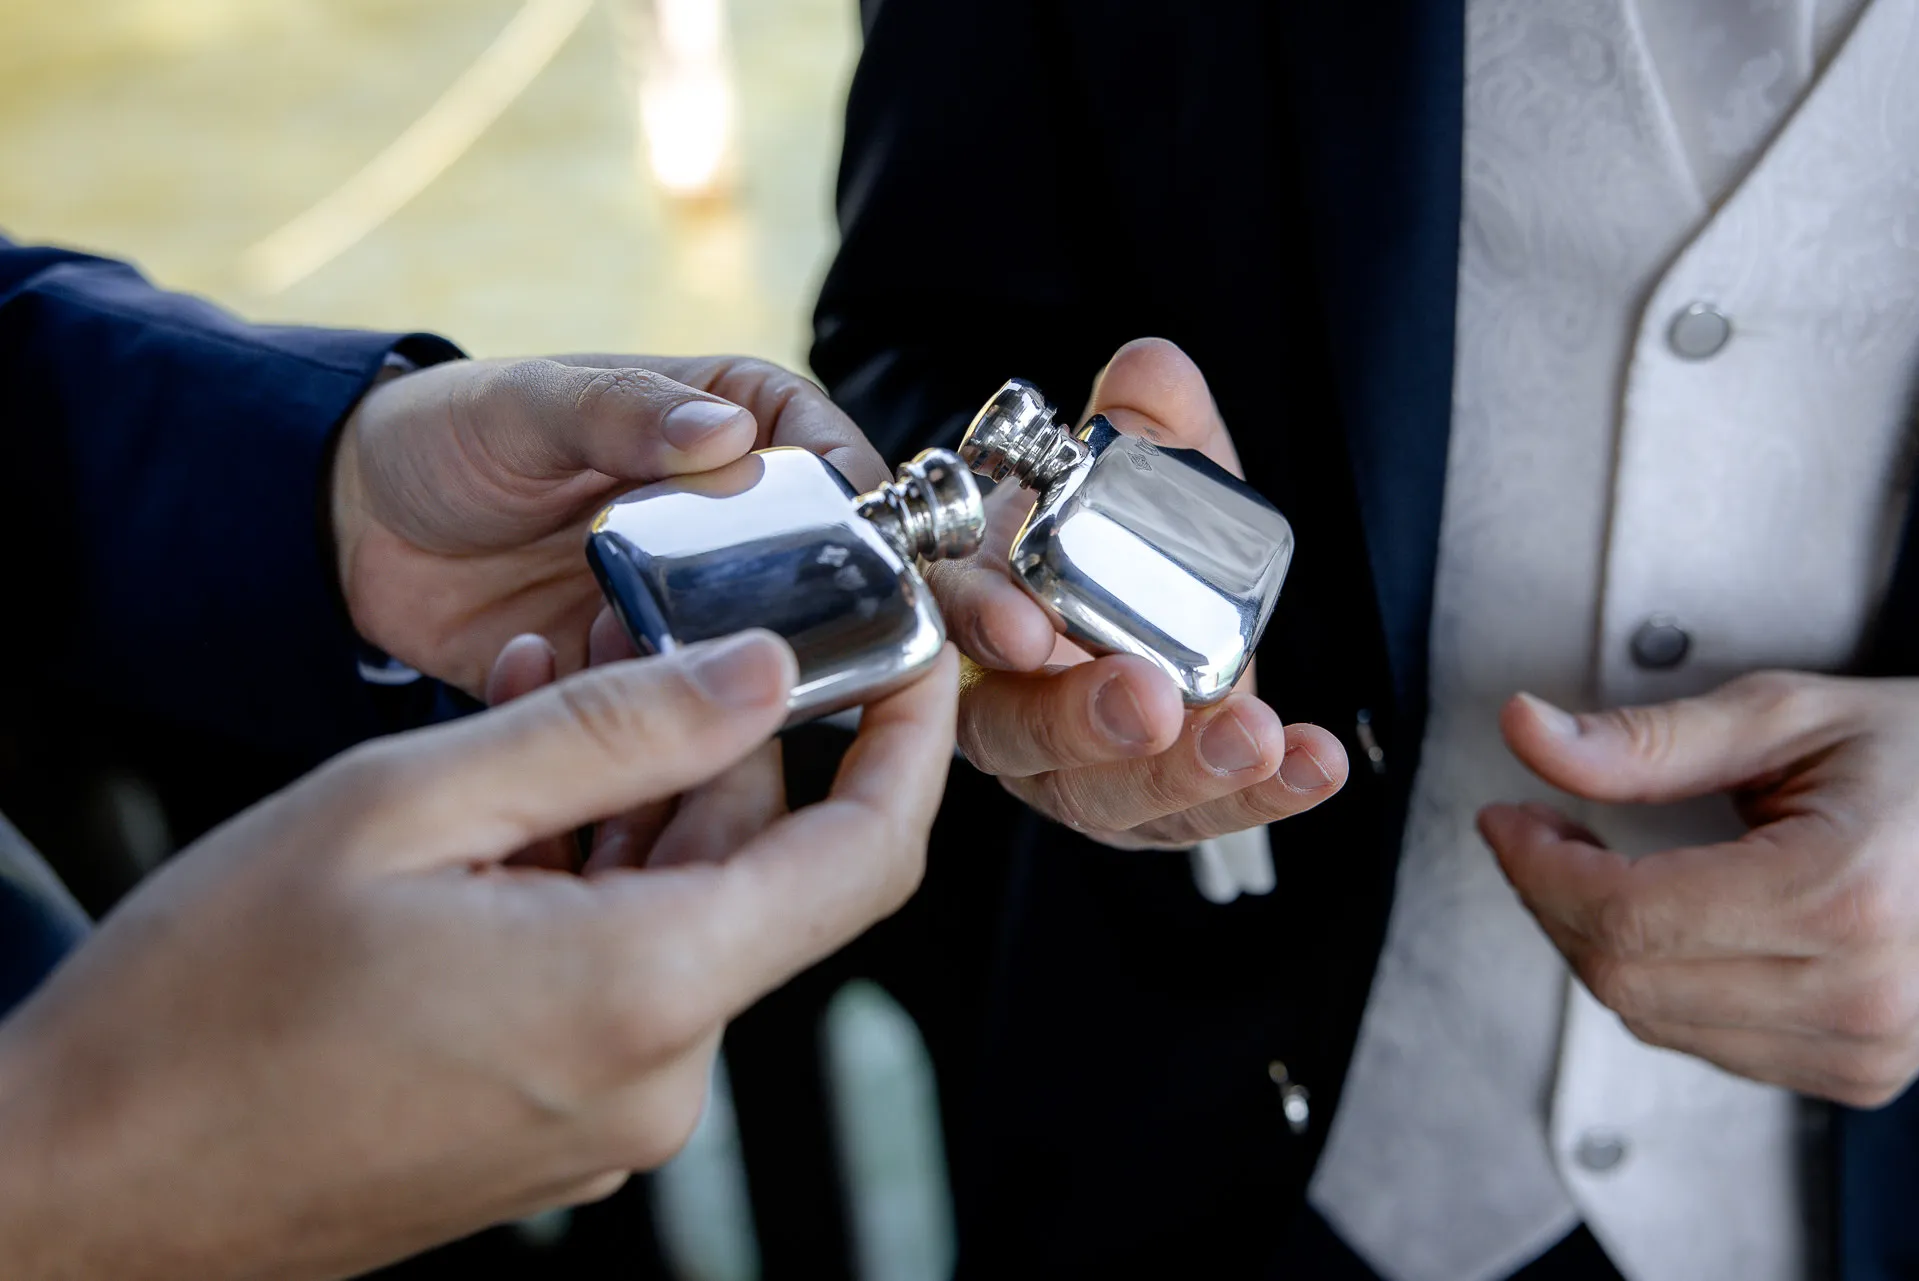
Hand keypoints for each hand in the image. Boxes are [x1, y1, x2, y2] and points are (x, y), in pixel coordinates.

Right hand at [0, 632, 957, 1280]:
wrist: (89, 1180)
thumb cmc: (209, 999)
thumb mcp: (410, 804)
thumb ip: (612, 732)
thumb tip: (761, 676)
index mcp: (642, 991)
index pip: (863, 859)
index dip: (910, 748)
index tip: (917, 664)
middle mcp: (656, 1079)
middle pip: (754, 872)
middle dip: (701, 750)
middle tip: (605, 651)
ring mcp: (612, 1119)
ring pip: (681, 914)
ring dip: (622, 810)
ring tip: (517, 722)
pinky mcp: (563, 1131)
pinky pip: (622, 976)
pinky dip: (586, 886)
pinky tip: (496, 825)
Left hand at [332, 354, 885, 694]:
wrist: (356, 530)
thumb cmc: (450, 435)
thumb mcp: (531, 404)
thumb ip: (623, 416)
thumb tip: (725, 433)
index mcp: (729, 428)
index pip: (833, 457)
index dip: (863, 501)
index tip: (868, 543)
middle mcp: (730, 521)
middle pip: (822, 569)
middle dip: (822, 606)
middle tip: (804, 635)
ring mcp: (693, 604)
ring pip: (764, 647)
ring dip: (739, 667)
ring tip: (695, 668)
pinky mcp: (644, 676)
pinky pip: (684, 709)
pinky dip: (670, 717)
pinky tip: (626, 696)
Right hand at [930, 337, 1346, 848]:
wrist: (1160, 616)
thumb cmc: (1125, 540)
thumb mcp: (1142, 469)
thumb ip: (1150, 421)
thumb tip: (1151, 371)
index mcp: (980, 609)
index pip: (952, 621)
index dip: (981, 623)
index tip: (1023, 628)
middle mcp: (1007, 703)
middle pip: (1017, 735)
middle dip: (1081, 721)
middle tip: (1148, 701)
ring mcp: (1072, 770)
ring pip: (1104, 793)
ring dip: (1181, 772)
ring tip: (1254, 738)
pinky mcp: (1148, 809)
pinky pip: (1197, 817)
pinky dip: (1262, 794)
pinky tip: (1314, 764)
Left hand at [1481, 671, 1918, 1106]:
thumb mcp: (1789, 718)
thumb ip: (1645, 740)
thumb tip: (1525, 732)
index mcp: (1841, 894)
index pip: (1624, 914)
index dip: (1537, 867)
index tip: (1508, 818)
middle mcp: (1860, 991)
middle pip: (1625, 976)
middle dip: (1554, 901)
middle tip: (1544, 832)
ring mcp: (1867, 1046)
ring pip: (1653, 1019)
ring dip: (1600, 943)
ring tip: (1605, 867)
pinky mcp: (1861, 1073)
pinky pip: (1706, 1044)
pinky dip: (1660, 983)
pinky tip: (1674, 920)